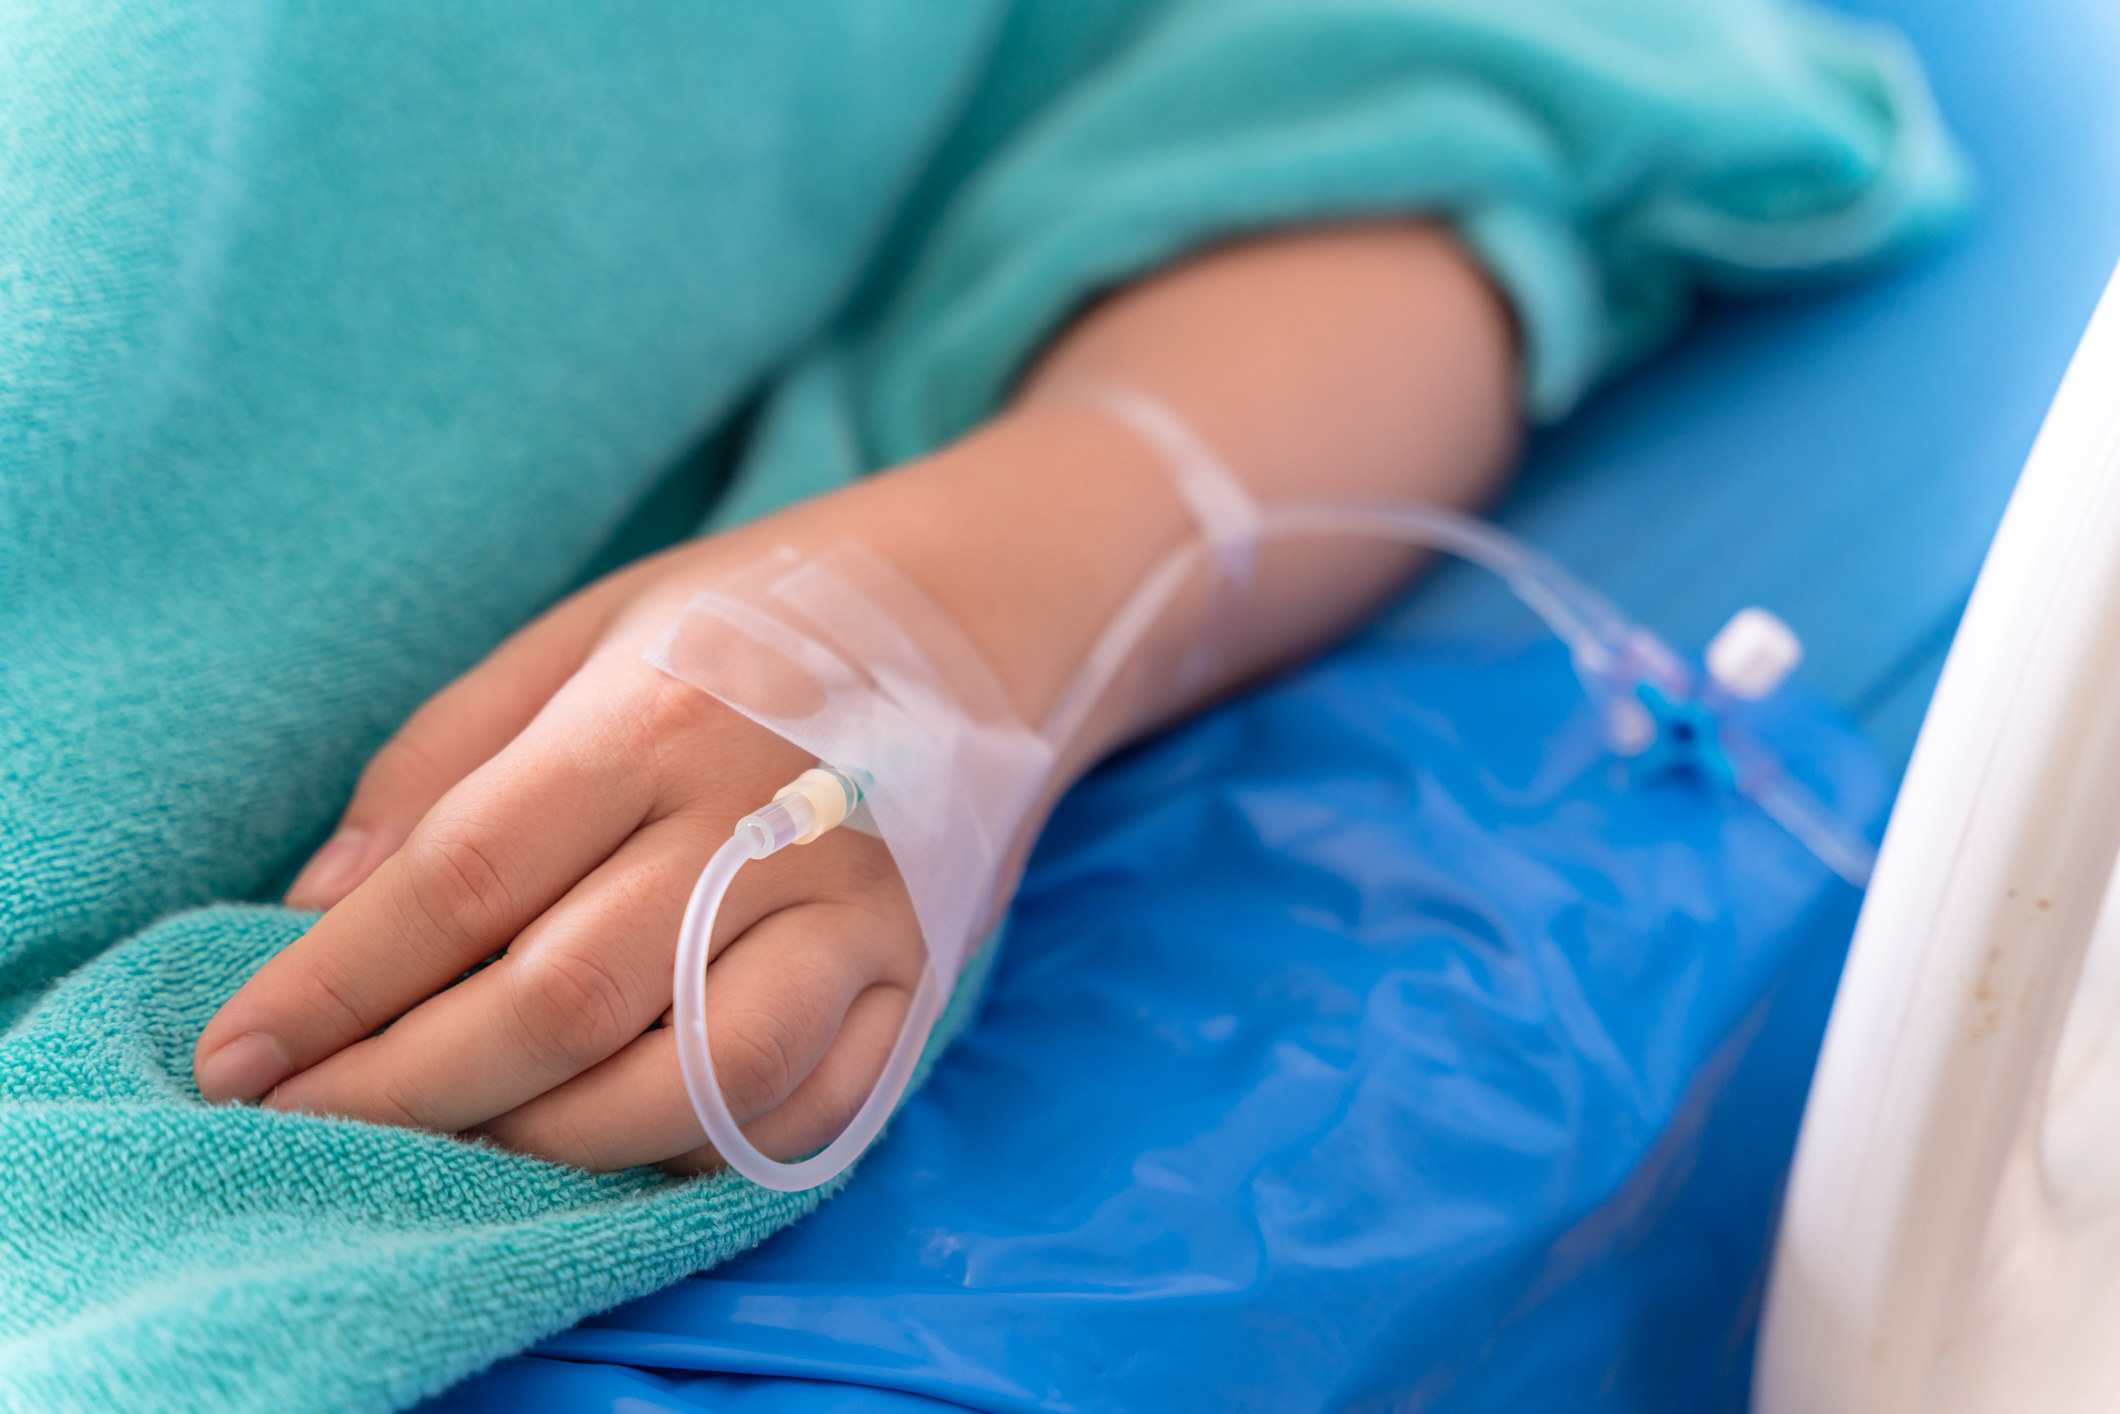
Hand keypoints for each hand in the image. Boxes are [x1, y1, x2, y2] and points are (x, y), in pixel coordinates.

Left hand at [192, 527, 934, 1170]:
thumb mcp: (584, 630)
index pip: (465, 879)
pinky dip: (698, 1157)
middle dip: (409, 1088)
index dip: (333, 985)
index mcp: (660, 713)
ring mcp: (862, 912)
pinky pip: (807, 1112)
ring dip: (551, 1140)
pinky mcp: (922, 976)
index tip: (236, 1058)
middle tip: (308, 1124)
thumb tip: (321, 909)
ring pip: (695, 1082)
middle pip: (564, 999)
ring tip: (459, 1136)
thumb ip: (446, 760)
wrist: (989, 610)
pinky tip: (612, 1145)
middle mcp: (768, 820)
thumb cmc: (758, 617)